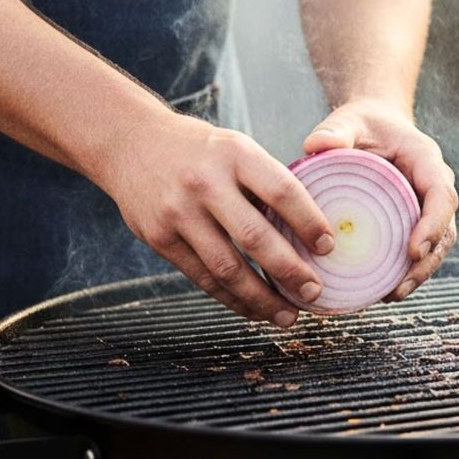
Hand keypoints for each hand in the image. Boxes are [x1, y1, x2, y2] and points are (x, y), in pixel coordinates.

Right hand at [98, 113, 335, 327]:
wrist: (130, 142)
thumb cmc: (200, 150)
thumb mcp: (236, 148)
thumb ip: (267, 183)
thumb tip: (312, 231)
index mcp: (236, 154)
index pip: (282, 191)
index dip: (309, 222)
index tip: (329, 248)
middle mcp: (206, 183)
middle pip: (256, 237)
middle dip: (291, 271)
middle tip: (316, 292)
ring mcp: (179, 213)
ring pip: (228, 268)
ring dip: (263, 299)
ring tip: (289, 316)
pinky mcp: (160, 238)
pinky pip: (203, 278)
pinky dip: (232, 299)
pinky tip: (255, 310)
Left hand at [304, 99, 457, 299]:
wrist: (374, 127)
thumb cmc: (363, 124)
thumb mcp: (348, 121)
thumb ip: (335, 130)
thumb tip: (315, 145)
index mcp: (426, 161)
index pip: (442, 196)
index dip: (433, 225)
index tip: (413, 250)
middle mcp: (433, 187)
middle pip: (444, 231)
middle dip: (426, 262)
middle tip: (400, 287)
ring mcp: (426, 208)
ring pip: (435, 247)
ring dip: (418, 274)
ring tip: (391, 295)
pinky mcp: (413, 223)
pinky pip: (416, 251)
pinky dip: (405, 272)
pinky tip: (382, 291)